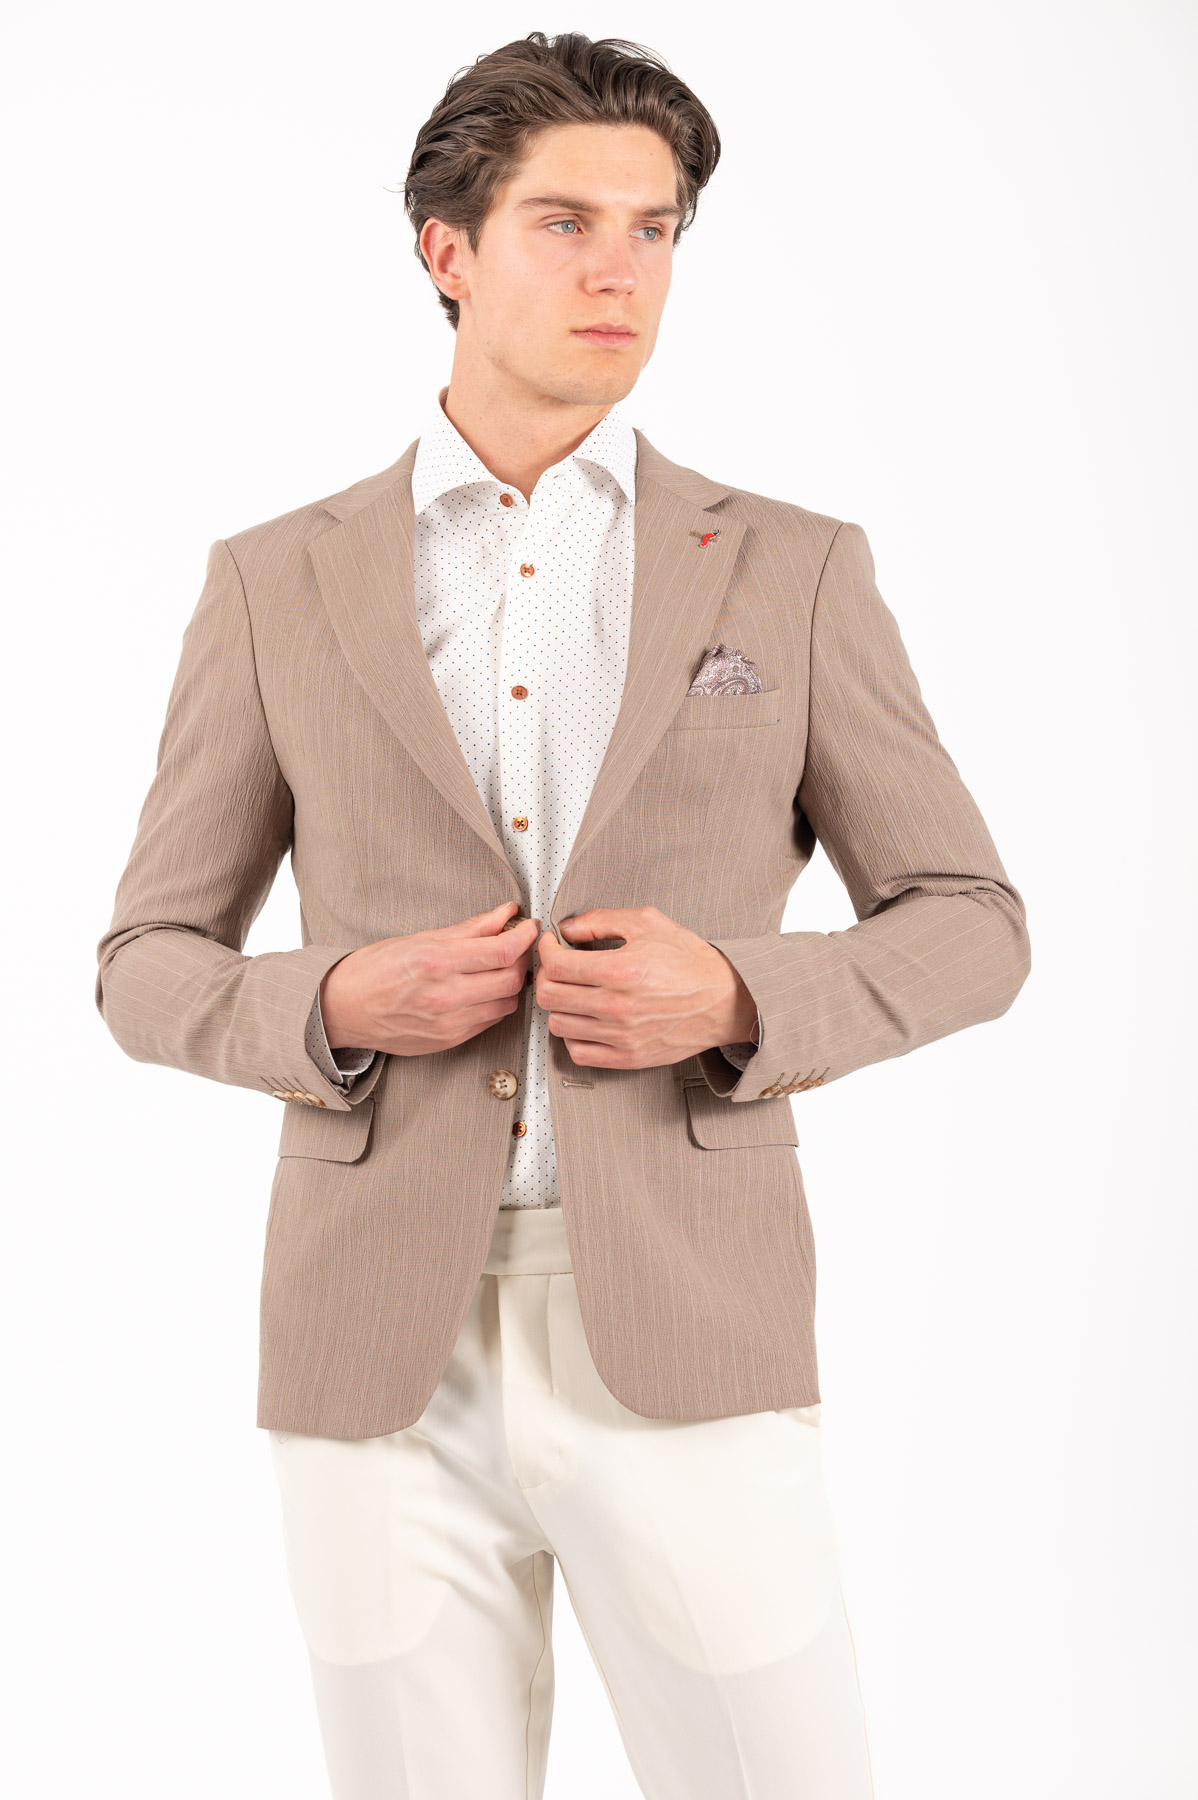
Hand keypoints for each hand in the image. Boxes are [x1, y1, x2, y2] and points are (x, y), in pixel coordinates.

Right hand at [319, 901, 540, 1056]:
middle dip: (522, 960)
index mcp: (435, 962)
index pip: (502, 951)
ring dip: (512, 984)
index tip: (530, 927)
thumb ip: (470, 928)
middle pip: (512, 979)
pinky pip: (490, 1021)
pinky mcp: (449, 1040)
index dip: (526, 937)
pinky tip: (484, 989)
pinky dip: (496, 1003)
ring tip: (499, 968)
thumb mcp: (420, 938)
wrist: (343, 1009)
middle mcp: (444, 996)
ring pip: (507, 1003)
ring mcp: (448, 1022)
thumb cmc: (373, 971)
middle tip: (517, 946)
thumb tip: (504, 915)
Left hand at [534, 905, 757, 1069]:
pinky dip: (573, 1035)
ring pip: (558, 1024)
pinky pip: (578, 1052)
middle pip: (549, 995)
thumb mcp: (649, 923)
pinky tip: (585, 1019)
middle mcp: (617, 1007)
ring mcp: (621, 1036)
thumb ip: (602, 920)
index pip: (556, 964)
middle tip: (558, 966)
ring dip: (558, 1005)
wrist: (725, 1000)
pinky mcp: (627, 1057)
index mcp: (621, 971)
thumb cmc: (692, 963)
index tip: (552, 945)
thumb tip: (569, 927)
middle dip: (546, 975)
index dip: (546, 950)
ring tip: (573, 992)